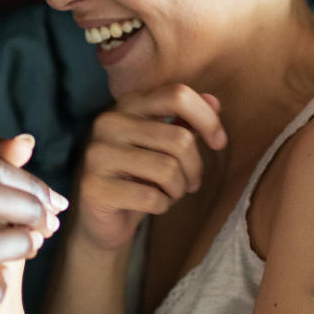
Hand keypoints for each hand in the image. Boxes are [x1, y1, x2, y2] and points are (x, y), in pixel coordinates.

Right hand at [75, 84, 226, 251]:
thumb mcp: (163, 145)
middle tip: (190, 183)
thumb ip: (184, 121)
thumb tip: (215, 102)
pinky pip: (151, 197)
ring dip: (178, 189)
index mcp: (128, 104)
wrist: (101, 217)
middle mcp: (109, 122)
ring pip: (168, 169)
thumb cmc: (138, 177)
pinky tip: (153, 205)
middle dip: (194, 168)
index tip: (219, 143)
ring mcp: (98, 153)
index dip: (207, 119)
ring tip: (170, 194)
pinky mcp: (94, 185)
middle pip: (179, 138)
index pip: (177, 95)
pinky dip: (162, 206)